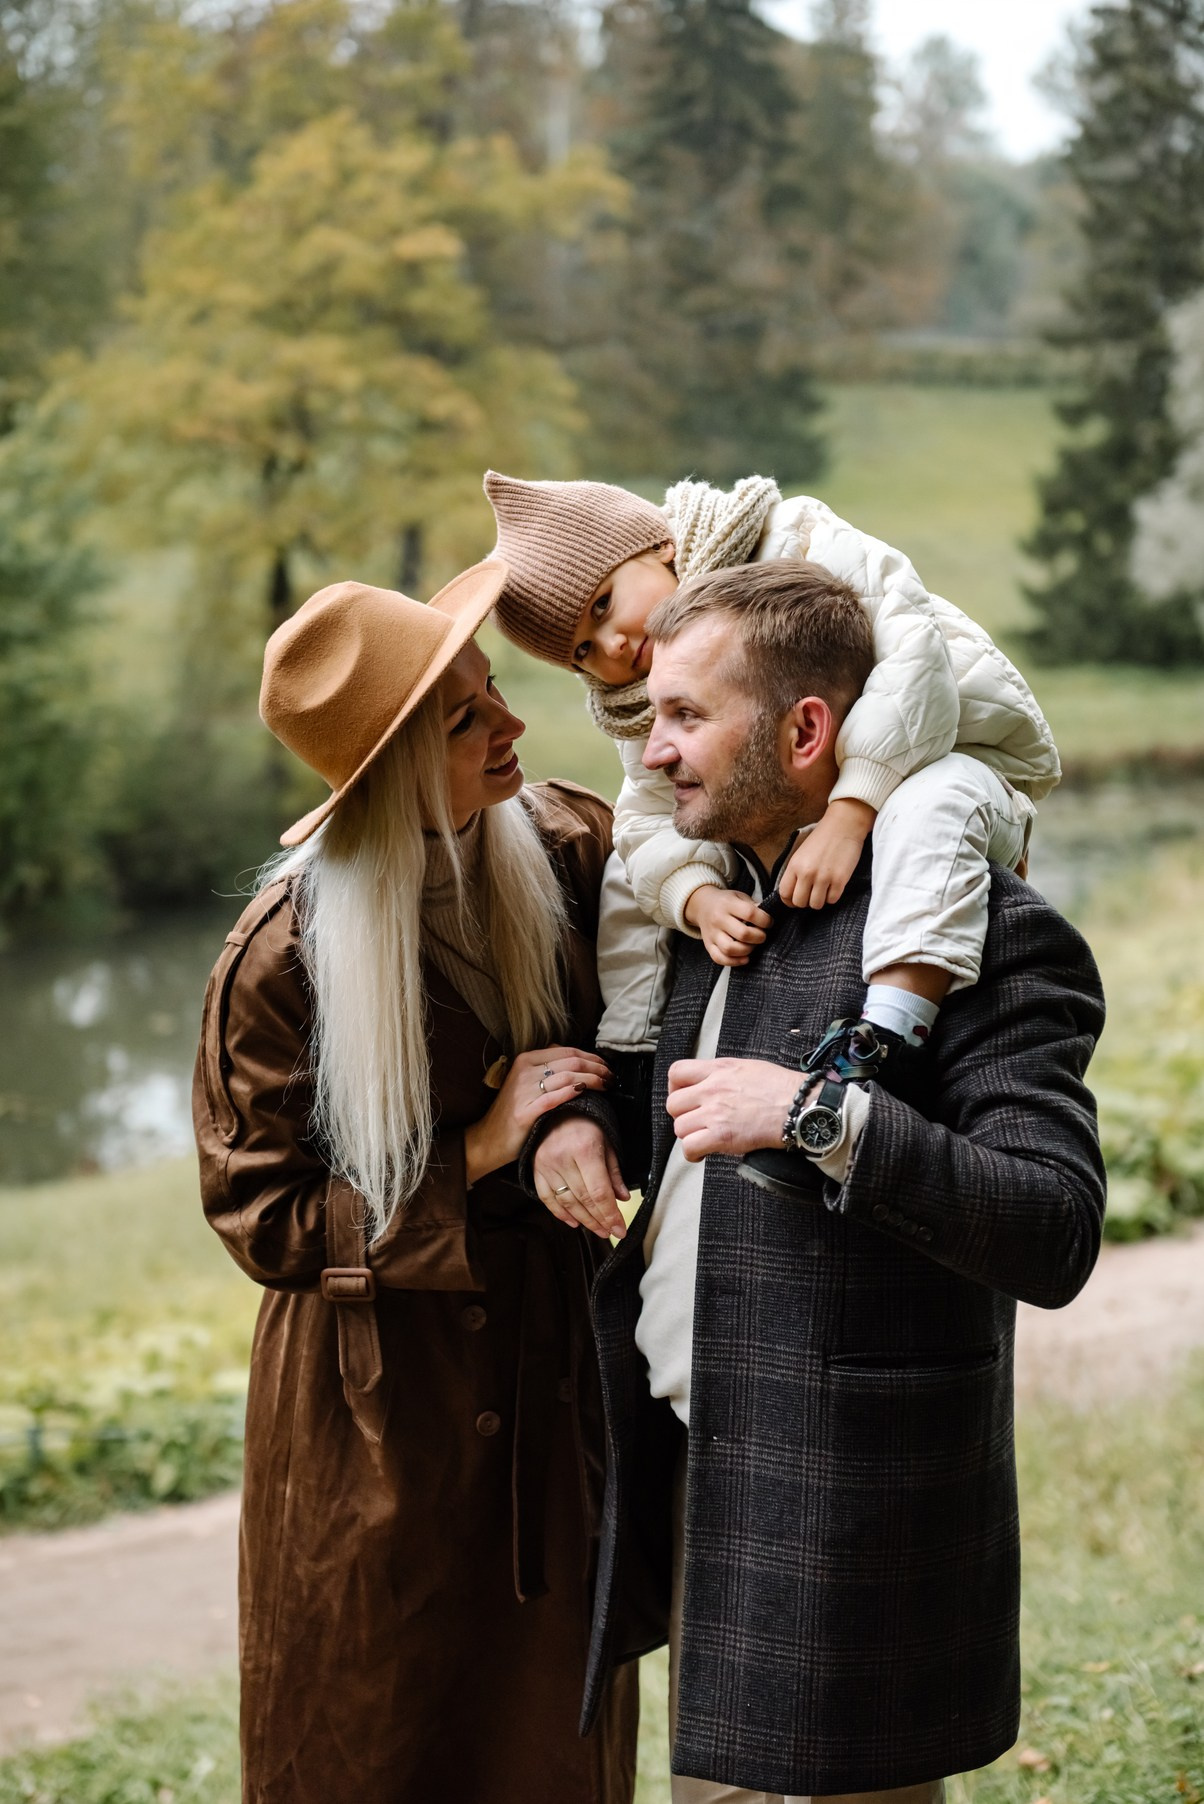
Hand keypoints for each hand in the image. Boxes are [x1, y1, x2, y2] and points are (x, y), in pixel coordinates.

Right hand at [464, 1046, 610, 1184]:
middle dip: (597, 1067)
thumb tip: (576, 1057)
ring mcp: (524, 1090)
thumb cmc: (513, 1112)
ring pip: (568, 1077)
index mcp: (526, 1059)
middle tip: (611, 1077)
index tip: (606, 1066)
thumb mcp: (525, 1082)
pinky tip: (586, 1093)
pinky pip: (556, 1097)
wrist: (489, 1139)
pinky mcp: (526, 1111)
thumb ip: (545, 1066)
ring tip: (606, 1086)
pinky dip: (574, 1092)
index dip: (592, 1056)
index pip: (568, 1051)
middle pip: (571, 1061)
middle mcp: (524, 1070)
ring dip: (593, 1080)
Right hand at [533, 1117, 629, 1239]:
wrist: (558, 1109)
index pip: (599, 1192)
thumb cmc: (586, 1123)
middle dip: (600, 1220)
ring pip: (566, 1203)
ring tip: (598, 1230)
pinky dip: (560, 1214)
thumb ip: (614, 1172)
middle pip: (583, 1200)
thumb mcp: (607, 1142)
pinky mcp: (536, 1169)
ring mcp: (546, 1165)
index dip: (610, 1215)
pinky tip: (573, 1222)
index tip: (620, 1229)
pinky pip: (547, 1198)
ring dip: (584, 1220)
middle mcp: (562, 1158)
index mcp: (584, 1149)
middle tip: (611, 1232)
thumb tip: (622, 1198)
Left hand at [666, 1057, 799, 1161]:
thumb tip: (713, 1082)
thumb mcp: (748, 1067)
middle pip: (673, 1104)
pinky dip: (692, 1153)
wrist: (800, 1107)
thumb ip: (724, 1074)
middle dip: (682, 1115)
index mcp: (719, 1070)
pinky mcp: (721, 1135)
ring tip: (703, 1138)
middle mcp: (712, 1089)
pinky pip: (689, 1147)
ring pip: (679, 1127)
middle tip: (696, 1122)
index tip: (683, 1097)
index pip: (677, 1072)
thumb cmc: (782, 1089)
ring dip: (689, 1135)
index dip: (674, 1087)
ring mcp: (715, 1113)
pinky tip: (702, 1153)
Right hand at [684, 885, 771, 966]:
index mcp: (728, 904)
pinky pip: (719, 958)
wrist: (702, 905)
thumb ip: (752, 906)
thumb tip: (766, 918)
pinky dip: (734, 962)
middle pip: (742, 934)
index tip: (769, 923)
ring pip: (730, 949)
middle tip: (762, 935)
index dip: (764, 920)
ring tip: (752, 945)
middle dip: (759, 937)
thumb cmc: (726, 902)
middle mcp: (718, 919)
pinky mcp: (708, 945)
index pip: (750, 914)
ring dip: (747, 950)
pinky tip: (745, 958)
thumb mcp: (739, 896)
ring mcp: (712, 934)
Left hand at [778, 798, 876, 909]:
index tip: (794, 899)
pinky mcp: (840, 880)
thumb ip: (795, 872)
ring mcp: (824, 877)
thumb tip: (793, 892)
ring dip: (819, 900)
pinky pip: (832, 900)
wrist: (844, 825)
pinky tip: (833, 886)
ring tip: (823, 889)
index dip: (788, 900)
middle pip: (799, 902)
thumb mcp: (801, 853)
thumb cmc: (822, 838)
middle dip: (804, 901)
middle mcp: (807, 873)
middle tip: (811, 893)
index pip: (784, 893)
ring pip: (816, 905)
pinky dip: (832, 896)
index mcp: (795, 865)